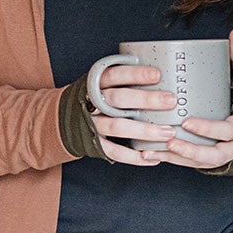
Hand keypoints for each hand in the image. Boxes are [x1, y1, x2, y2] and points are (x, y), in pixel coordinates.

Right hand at [58, 61, 178, 165]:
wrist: (62, 118)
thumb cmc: (95, 98)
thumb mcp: (102, 84)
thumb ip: (124, 81)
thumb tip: (163, 74)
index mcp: (96, 83)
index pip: (115, 75)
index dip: (135, 74)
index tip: (157, 75)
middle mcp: (92, 102)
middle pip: (118, 99)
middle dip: (146, 100)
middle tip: (171, 101)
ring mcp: (91, 123)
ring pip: (118, 126)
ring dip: (144, 130)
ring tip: (167, 133)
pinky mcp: (91, 143)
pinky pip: (113, 152)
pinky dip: (133, 157)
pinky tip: (152, 158)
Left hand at [157, 30, 232, 170]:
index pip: (228, 131)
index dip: (209, 129)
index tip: (187, 122)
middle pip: (214, 155)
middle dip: (191, 151)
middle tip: (169, 140)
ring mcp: (219, 154)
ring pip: (199, 163)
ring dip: (175, 159)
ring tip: (152, 151)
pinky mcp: (205, 158)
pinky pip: (188, 164)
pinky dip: (169, 160)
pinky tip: (149, 154)